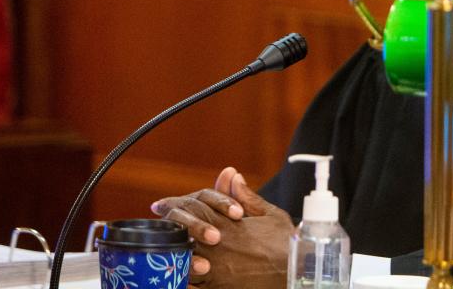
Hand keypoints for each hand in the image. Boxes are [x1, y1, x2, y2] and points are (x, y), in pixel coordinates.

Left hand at [151, 167, 293, 288]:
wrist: (296, 274)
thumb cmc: (286, 244)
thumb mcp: (270, 215)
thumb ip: (247, 196)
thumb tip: (231, 175)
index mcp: (229, 226)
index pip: (195, 210)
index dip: (175, 205)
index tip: (160, 205)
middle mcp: (219, 248)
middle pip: (183, 234)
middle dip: (168, 229)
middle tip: (156, 226)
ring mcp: (217, 271)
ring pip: (183, 261)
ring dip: (172, 254)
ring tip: (158, 250)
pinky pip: (192, 287)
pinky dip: (181, 281)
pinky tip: (174, 276)